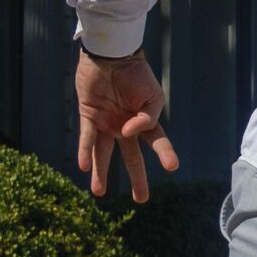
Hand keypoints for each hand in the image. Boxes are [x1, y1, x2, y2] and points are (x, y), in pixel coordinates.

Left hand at [74, 50, 180, 202]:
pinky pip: (86, 138)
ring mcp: (107, 123)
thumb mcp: (152, 95)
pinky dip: (84, 152)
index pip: (157, 142)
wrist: (111, 56)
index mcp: (144, 121)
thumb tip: (129, 133)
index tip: (172, 168)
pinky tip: (84, 167)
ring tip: (99, 193)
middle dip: (136, 178)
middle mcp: (125, 126)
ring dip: (101, 173)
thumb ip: (146, 117)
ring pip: (104, 153)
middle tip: (141, 200)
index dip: (165, 154)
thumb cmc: (136, 74)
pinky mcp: (89, 116)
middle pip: (131, 157)